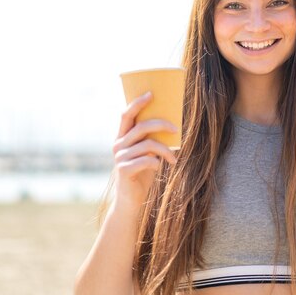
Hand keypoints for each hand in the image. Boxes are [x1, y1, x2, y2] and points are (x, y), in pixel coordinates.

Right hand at [112, 91, 178, 207]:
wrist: (130, 200)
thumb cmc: (142, 173)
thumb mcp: (147, 153)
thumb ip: (151, 139)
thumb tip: (171, 124)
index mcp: (122, 137)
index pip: (126, 114)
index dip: (137, 102)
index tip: (151, 93)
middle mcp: (118, 144)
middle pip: (141, 126)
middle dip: (161, 124)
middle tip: (176, 130)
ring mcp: (120, 157)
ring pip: (148, 145)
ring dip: (165, 151)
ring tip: (173, 159)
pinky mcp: (124, 170)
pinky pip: (146, 160)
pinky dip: (156, 163)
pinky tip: (158, 168)